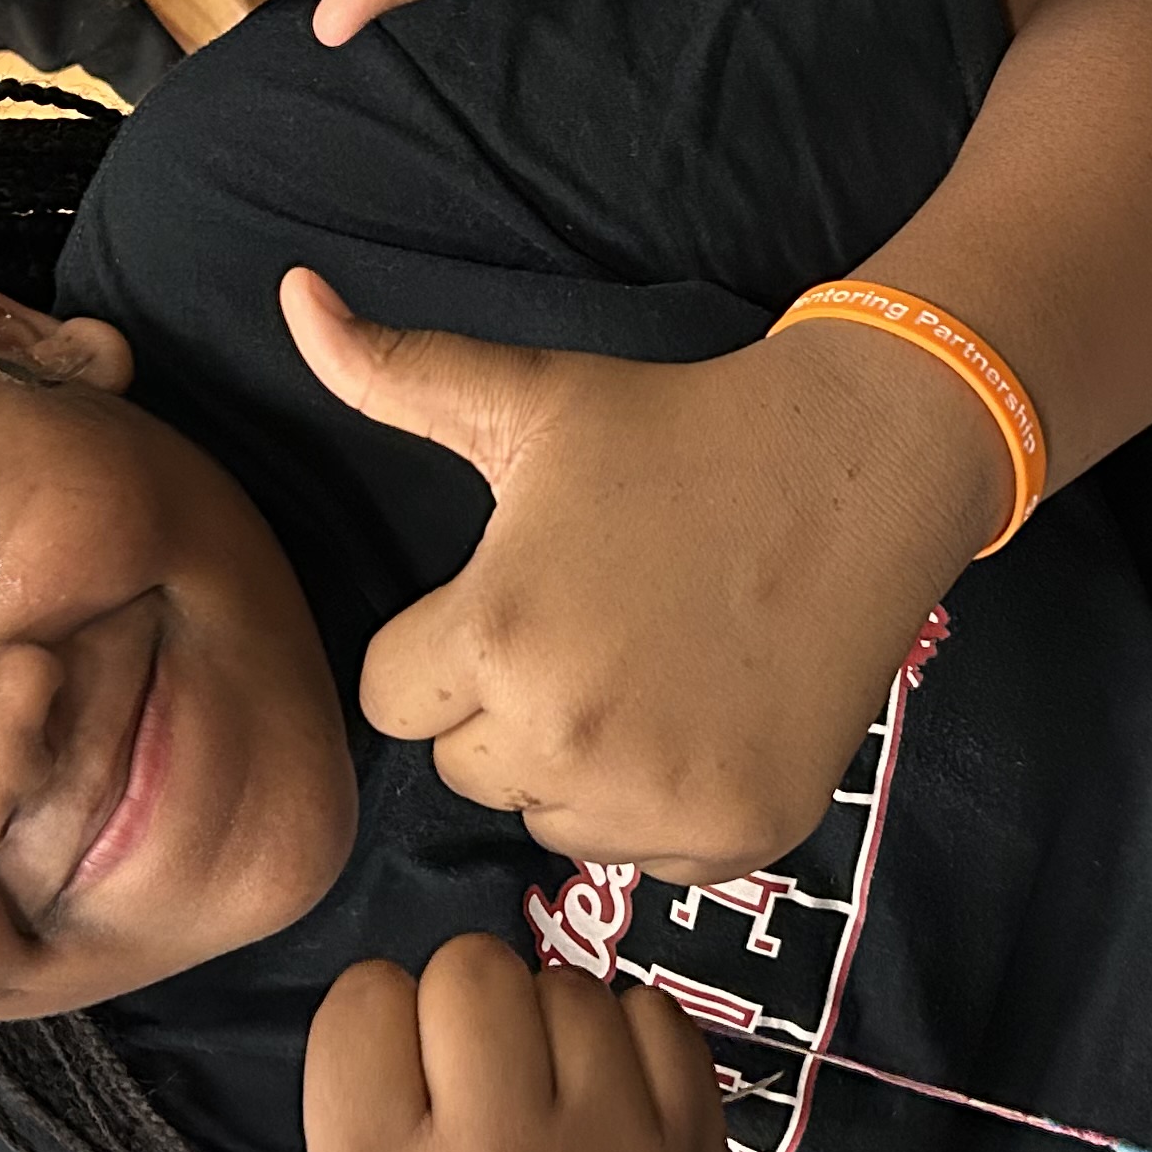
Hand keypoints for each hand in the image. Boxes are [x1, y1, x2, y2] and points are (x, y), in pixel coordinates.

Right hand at [11, 937, 733, 1151]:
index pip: (365, 999)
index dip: (368, 1041)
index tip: (380, 1107)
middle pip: (466, 969)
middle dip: (453, 1016)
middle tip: (457, 1096)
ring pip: (562, 983)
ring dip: (544, 1027)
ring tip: (527, 1109)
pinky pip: (658, 1017)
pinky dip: (630, 1043)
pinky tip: (597, 1114)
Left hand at [280, 267, 997, 879]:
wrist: (861, 464)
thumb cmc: (676, 430)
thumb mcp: (528, 398)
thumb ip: (392, 371)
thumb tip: (290, 290)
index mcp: (497, 636)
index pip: (393, 701)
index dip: (444, 646)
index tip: (517, 596)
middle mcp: (569, 736)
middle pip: (467, 772)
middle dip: (506, 712)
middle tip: (590, 629)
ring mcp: (659, 797)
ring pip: (551, 823)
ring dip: (578, 769)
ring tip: (647, 670)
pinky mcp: (738, 832)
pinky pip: (647, 861)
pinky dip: (663, 809)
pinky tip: (703, 719)